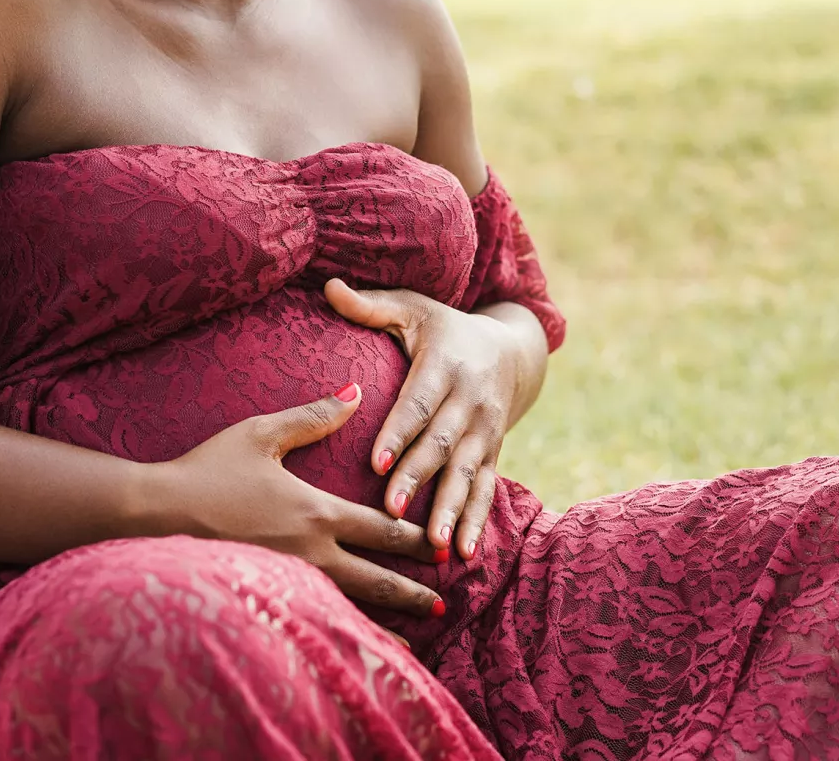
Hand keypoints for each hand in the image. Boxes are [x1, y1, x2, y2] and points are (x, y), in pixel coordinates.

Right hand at [141, 385, 445, 616]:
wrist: (154, 515)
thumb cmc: (206, 469)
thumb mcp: (261, 434)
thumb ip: (313, 417)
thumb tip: (356, 392)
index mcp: (316, 512)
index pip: (383, 528)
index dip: (417, 540)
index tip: (444, 550)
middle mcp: (312, 554)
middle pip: (377, 578)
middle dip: (413, 592)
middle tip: (444, 605)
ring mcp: (288, 583)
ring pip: (350, 608)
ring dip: (386, 623)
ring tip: (415, 641)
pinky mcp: (265, 601)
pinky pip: (315, 622)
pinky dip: (342, 636)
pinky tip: (352, 648)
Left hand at [325, 280, 546, 562]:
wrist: (510, 351)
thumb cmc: (443, 329)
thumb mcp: (412, 309)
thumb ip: (370, 305)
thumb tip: (328, 285)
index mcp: (445, 365)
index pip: (418, 403)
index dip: (398, 433)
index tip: (374, 462)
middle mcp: (471, 400)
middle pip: (441, 444)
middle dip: (417, 478)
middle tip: (390, 510)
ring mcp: (486, 430)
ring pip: (467, 474)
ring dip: (451, 510)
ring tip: (436, 544)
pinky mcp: (495, 453)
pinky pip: (487, 490)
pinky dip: (478, 522)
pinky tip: (466, 553)